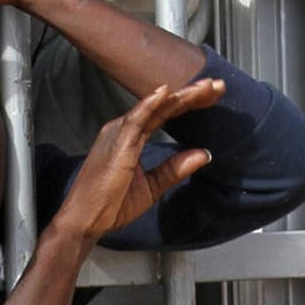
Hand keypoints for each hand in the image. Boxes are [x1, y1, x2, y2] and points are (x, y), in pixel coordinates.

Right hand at [47, 79, 221, 246]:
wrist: (86, 219)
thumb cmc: (111, 203)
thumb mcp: (152, 186)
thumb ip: (175, 168)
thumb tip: (204, 154)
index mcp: (132, 137)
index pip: (166, 114)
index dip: (189, 102)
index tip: (213, 95)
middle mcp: (125, 129)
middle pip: (164, 106)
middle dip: (192, 94)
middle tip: (218, 85)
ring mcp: (119, 134)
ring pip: (155, 109)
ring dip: (181, 96)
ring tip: (206, 86)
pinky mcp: (117, 144)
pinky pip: (135, 120)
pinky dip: (149, 104)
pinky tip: (165, 92)